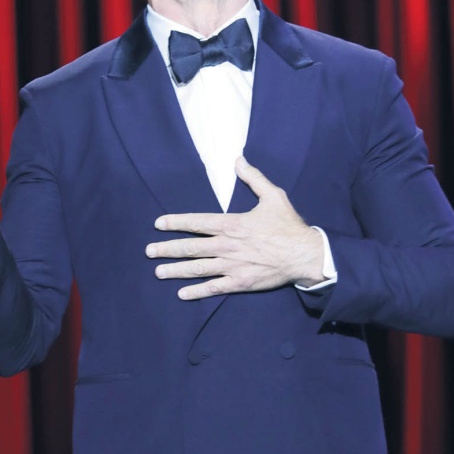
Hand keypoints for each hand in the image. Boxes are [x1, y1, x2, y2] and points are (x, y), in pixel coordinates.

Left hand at [146, 157, 324, 299]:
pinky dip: (196, 291)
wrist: (304, 255)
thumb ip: (254, 178)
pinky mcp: (240, 283)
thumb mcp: (273, 196)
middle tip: (149, 251)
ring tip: (158, 272)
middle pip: (191, 247)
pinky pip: (214, 288)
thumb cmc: (288, 225)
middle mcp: (227, 246)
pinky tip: (181, 293)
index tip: (159, 224)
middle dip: (167, 249)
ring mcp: (232, 266)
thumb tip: (239, 160)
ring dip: (175, 270)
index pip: (197, 223)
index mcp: (232, 224)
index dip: (176, 223)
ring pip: (197, 269)